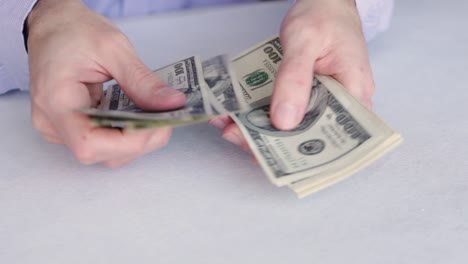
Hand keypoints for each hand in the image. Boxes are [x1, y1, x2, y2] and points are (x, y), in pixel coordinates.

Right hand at [27, 0, 185, 166]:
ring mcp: (60, 128)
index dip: (129, 142)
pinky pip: (103, 142)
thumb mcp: (113, 48)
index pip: (90, 143)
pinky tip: (142, 117)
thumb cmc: (73, 31)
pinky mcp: (72, 127)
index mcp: (56, 101)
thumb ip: (142, 81)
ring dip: (137, 140)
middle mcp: (52, 123)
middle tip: (167, 118)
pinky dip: (127, 134)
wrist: (53, 25)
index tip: (160, 125)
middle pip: (102, 153)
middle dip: (141, 140)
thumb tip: (172, 104)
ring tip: (157, 117)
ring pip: (106, 153)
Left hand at [212, 0, 373, 150]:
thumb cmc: (323, 15)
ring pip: (291, 127)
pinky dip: (261, 112)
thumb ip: (294, 79)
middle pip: (305, 137)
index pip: (326, 138)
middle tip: (233, 133)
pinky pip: (285, 111)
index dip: (293, 152)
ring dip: (258, 128)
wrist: (326, 0)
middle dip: (266, 141)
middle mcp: (341, 107)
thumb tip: (284, 122)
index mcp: (353, 96)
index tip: (260, 152)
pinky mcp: (307, 96)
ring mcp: (323, 102)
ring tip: (227, 121)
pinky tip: (237, 111)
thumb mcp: (305, 42)